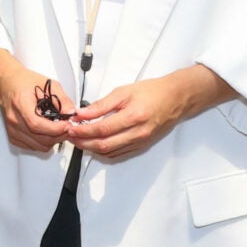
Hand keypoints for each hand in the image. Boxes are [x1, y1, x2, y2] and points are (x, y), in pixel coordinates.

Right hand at [0, 49, 69, 153]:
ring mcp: (13, 129)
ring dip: (52, 141)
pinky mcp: (13, 136)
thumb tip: (71, 113)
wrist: (7, 84)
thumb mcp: (47, 84)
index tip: (67, 125)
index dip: (55, 129)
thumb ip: (61, 99)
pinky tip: (47, 133)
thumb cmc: (23, 82)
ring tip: (59, 130)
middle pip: (39, 138)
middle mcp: (14, 120)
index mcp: (21, 104)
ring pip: (38, 146)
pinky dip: (42, 143)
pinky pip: (31, 147)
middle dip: (58, 136)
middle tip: (67, 128)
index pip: (37, 125)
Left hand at [64, 66, 222, 160]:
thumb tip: (82, 113)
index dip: (83, 130)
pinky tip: (95, 145)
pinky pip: (118, 154)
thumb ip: (101, 105)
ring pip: (110, 153)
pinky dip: (104, 152)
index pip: (101, 129)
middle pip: (104, 145)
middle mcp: (137, 133)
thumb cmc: (152, 92)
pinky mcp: (141, 147)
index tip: (71, 127)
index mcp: (133, 117)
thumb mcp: (124, 92)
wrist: (176, 99)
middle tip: (71, 136)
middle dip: (83, 143)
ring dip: (91, 149)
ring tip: (79, 140)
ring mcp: (140, 142)